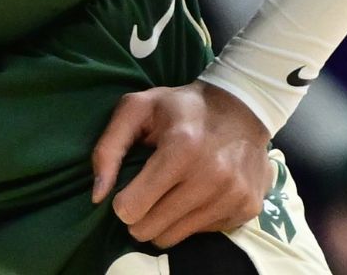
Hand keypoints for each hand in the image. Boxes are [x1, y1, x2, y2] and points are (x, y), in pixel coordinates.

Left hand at [91, 81, 273, 248]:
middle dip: (140, 216)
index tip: (129, 188)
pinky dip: (192, 219)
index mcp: (182, 148)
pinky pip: (201, 233)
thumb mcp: (137, 109)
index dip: (122, 201)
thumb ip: (108, 148)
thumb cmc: (182, 107)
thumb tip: (99, 195)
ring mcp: (233, 196)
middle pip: (150, 229)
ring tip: (170, 194)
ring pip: (174, 237)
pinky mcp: (247, 209)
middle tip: (146, 195)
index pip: (132, 208)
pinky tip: (197, 193)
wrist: (243, 108)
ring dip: (164, 221)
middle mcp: (212, 176)